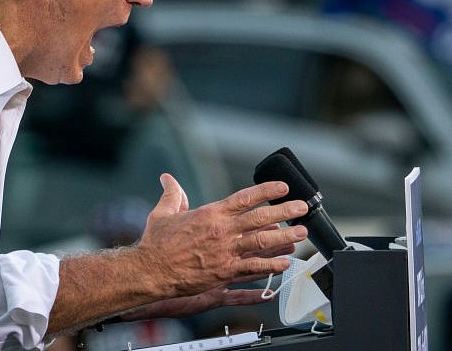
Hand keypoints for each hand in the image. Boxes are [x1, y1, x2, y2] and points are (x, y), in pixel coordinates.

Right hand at [136, 174, 307, 299]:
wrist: (149, 270)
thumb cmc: (156, 243)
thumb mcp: (163, 212)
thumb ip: (172, 194)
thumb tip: (167, 178)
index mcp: (211, 214)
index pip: (245, 198)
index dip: (267, 191)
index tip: (283, 187)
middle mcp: (222, 231)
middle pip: (261, 218)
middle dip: (285, 211)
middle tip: (302, 208)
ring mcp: (225, 252)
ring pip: (263, 242)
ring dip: (285, 237)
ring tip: (302, 233)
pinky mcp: (224, 273)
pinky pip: (253, 268)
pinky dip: (271, 265)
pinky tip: (285, 263)